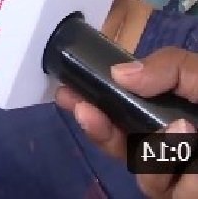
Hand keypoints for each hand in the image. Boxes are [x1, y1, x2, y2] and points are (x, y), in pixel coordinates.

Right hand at [56, 46, 197, 197]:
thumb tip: (119, 74)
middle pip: (118, 136)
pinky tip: (185, 157)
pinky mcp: (173, 194)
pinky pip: (153, 184)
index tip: (68, 90)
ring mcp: (169, 172)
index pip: (124, 101)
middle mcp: (164, 138)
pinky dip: (167, 170)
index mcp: (168, 106)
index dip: (94, 96)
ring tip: (183, 137)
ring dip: (153, 153)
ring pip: (136, 163)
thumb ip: (171, 66)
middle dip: (99, 125)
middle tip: (80, 108)